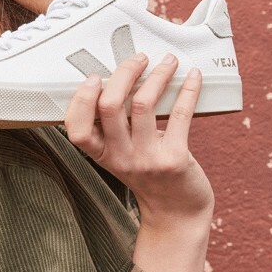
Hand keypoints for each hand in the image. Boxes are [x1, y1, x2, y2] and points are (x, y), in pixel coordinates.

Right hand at [64, 52, 214, 228]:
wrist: (176, 212)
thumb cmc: (149, 175)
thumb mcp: (121, 156)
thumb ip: (114, 128)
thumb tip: (121, 80)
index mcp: (102, 155)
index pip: (77, 128)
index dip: (81, 99)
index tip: (95, 77)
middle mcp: (120, 158)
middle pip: (110, 106)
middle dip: (124, 73)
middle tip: (138, 59)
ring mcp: (147, 159)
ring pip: (144, 104)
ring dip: (157, 75)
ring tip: (167, 61)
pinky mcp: (175, 159)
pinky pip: (180, 115)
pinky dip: (188, 90)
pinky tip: (194, 76)